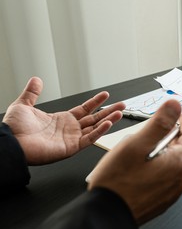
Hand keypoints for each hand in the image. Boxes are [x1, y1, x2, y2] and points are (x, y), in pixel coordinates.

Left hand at [2, 77, 124, 164]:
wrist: (11, 143)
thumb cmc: (15, 129)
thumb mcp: (23, 105)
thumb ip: (32, 92)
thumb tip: (36, 80)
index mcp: (61, 120)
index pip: (84, 110)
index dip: (95, 102)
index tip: (106, 95)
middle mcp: (69, 130)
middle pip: (94, 119)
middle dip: (109, 111)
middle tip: (122, 105)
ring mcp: (72, 139)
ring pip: (96, 128)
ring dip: (109, 120)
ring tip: (120, 112)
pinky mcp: (72, 147)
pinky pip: (89, 139)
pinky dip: (99, 132)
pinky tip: (108, 123)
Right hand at [88, 99, 181, 224]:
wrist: (106, 216)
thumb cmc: (117, 182)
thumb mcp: (136, 144)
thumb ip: (159, 123)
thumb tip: (174, 105)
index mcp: (177, 164)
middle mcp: (178, 180)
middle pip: (180, 152)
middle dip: (170, 138)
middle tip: (155, 131)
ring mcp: (170, 194)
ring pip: (171, 166)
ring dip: (162, 155)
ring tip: (140, 152)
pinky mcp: (160, 203)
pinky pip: (163, 180)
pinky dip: (156, 170)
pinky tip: (138, 170)